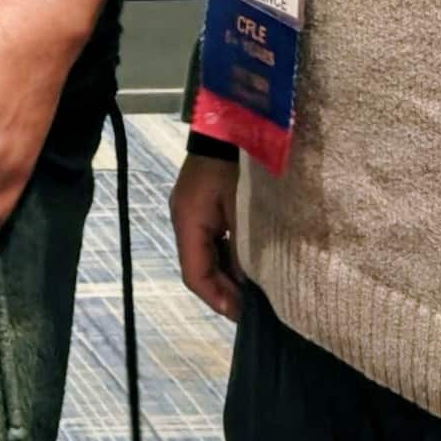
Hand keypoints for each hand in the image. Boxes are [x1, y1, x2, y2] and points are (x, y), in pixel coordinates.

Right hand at [169, 147, 242, 319]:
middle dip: (225, 290)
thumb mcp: (245, 210)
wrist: (232, 124)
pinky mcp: (205, 207)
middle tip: (255, 308)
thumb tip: (252, 286)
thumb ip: (245, 248)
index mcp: (188, 222)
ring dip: (229, 275)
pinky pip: (214, 241)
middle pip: (199, 268)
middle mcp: (184, 220)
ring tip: (256, 291)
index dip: (217, 299)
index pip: (194, 274)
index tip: (242, 316)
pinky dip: (231, 257)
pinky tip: (252, 265)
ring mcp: (193, 213)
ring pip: (207, 256)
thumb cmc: (239, 167)